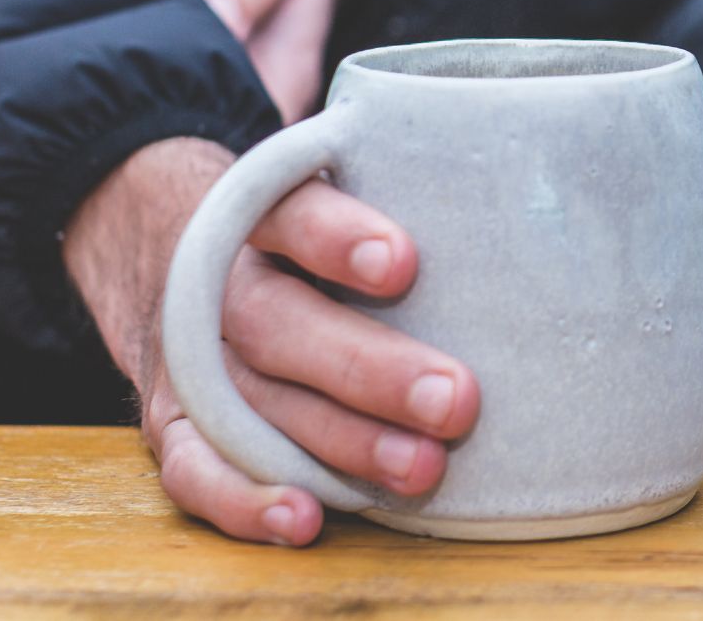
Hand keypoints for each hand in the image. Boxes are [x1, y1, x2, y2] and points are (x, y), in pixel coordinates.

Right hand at [63, 138, 478, 544]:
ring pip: (257, 403)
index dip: (339, 239)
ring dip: (341, 441)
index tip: (403, 262)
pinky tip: (305, 517)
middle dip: (370, 368)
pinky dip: (244, 499)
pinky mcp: (176, 421)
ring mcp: (192, 358)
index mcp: (261, 215)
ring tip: (420, 466)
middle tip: (456, 399)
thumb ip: (413, 195)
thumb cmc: (304, 229)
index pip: (294, 214)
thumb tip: (535, 227)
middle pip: (282, 325)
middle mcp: (222, 286)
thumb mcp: (344, 185)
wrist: (167, 246)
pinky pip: (196, 469)